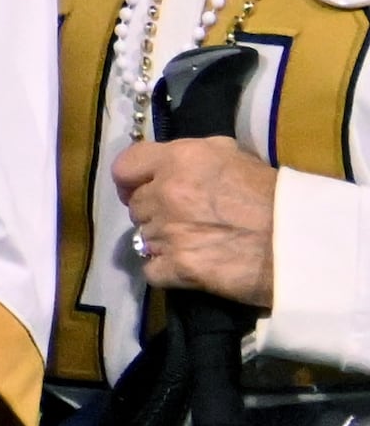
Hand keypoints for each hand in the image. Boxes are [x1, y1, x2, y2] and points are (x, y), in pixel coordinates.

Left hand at [115, 136, 277, 306]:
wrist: (302, 243)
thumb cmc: (274, 195)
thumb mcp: (234, 155)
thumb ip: (193, 156)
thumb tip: (169, 164)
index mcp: (178, 159)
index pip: (125, 167)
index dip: (130, 180)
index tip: (138, 189)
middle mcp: (166, 193)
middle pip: (135, 206)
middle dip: (153, 212)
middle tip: (182, 219)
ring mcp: (169, 233)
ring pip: (142, 238)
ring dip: (161, 241)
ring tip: (192, 243)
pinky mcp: (179, 267)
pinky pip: (151, 269)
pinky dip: (164, 270)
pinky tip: (185, 266)